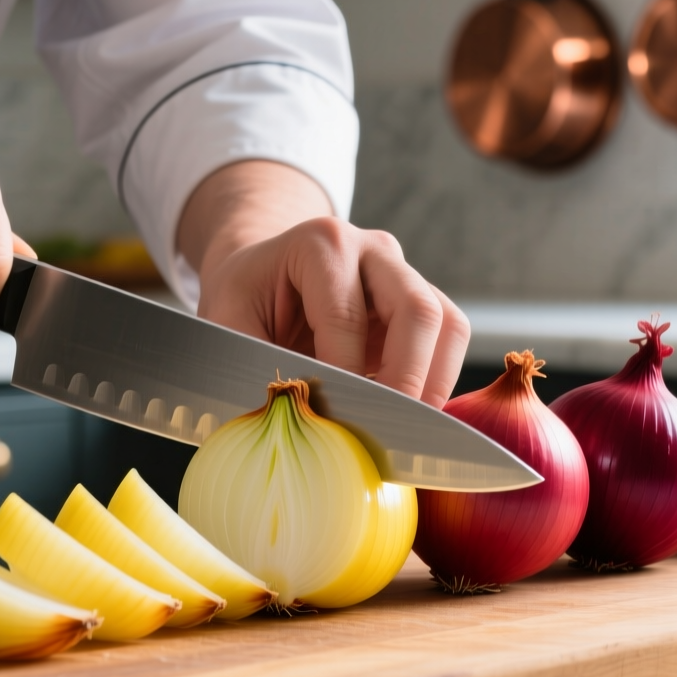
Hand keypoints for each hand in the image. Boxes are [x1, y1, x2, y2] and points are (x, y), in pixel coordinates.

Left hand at [178, 162, 469, 407]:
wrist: (262, 271)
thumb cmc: (245, 297)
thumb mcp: (227, 323)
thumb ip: (255, 365)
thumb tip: (287, 421)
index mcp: (320, 244)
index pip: (346, 316)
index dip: (345, 376)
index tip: (336, 423)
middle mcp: (372, 250)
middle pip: (418, 310)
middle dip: (407, 380)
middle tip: (385, 433)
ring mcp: (404, 273)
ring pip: (447, 325)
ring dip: (433, 384)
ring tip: (403, 429)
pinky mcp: (421, 300)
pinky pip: (449, 339)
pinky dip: (436, 381)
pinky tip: (407, 413)